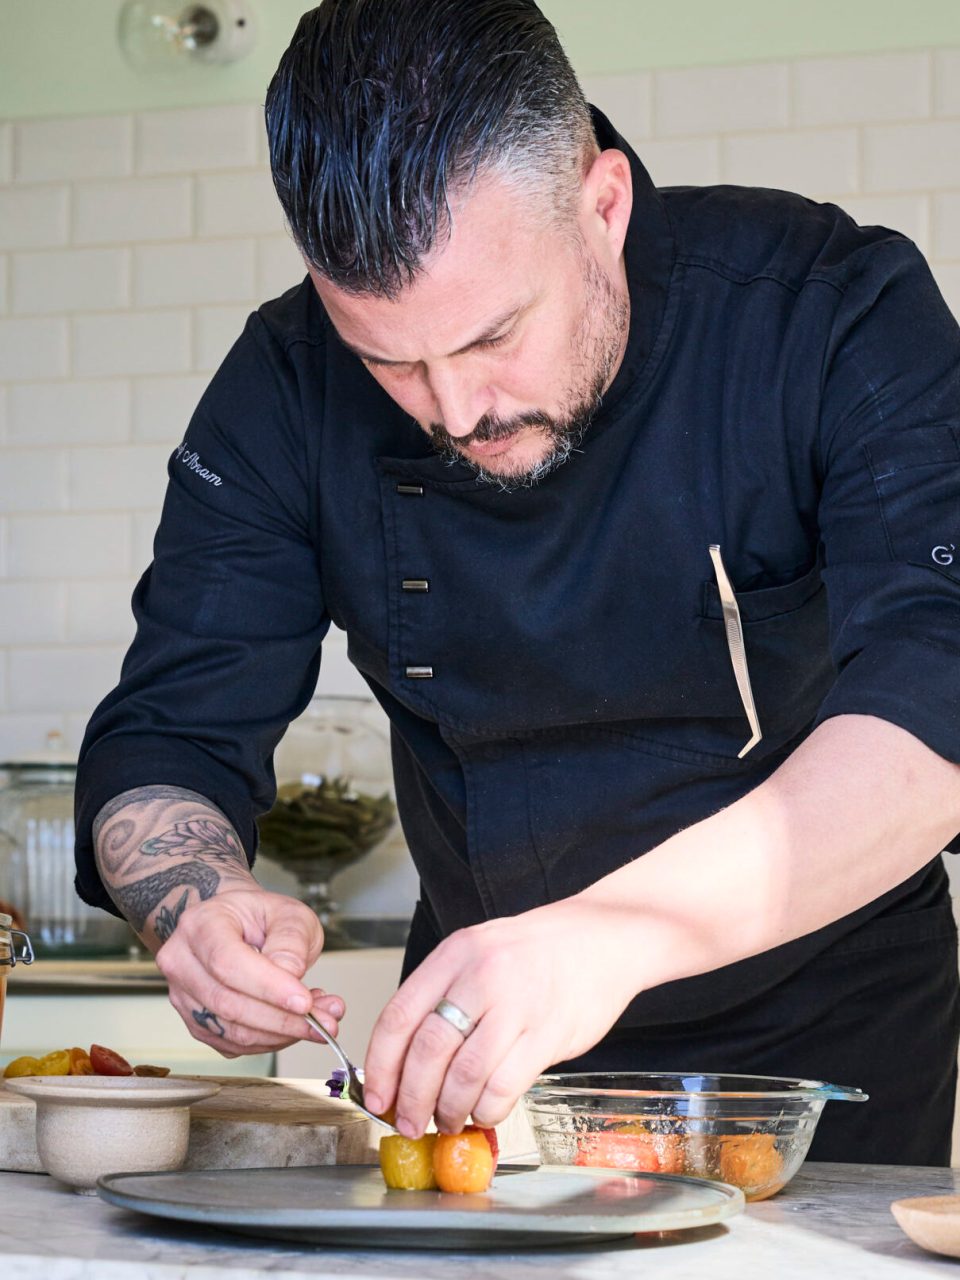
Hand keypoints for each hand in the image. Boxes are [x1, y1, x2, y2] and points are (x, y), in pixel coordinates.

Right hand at [154, 886, 344, 1056]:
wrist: (235, 925)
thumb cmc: (259, 917)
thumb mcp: (288, 912)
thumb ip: (291, 941)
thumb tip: (292, 978)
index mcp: (200, 925)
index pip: (227, 963)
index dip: (267, 987)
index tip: (305, 1002)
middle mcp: (182, 962)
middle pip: (228, 1003)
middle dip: (283, 1019)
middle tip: (326, 1020)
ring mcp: (184, 997)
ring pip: (232, 1031)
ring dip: (282, 1033)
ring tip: (321, 1019)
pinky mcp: (196, 1024)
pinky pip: (234, 1045)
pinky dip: (272, 1040)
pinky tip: (295, 1022)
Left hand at [362, 898, 636, 1136]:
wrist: (603, 936)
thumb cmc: (536, 952)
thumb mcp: (479, 952)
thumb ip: (443, 995)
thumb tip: (404, 1062)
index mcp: (455, 954)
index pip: (398, 1015)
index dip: (379, 1065)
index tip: (375, 1096)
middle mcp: (481, 975)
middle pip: (427, 1050)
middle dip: (410, 1098)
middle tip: (407, 1122)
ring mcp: (517, 1003)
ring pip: (463, 1074)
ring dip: (448, 1110)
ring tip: (447, 1120)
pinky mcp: (548, 1033)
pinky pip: (504, 1086)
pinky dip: (486, 1109)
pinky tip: (483, 1111)